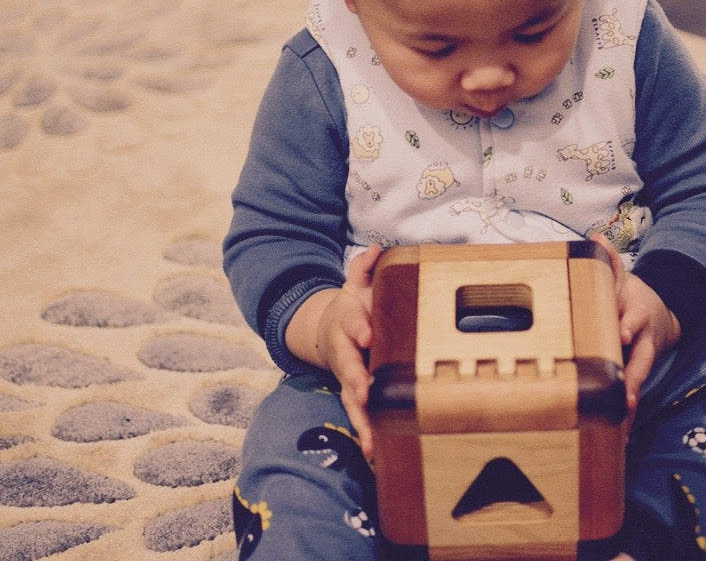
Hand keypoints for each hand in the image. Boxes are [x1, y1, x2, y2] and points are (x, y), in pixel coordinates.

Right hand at [284, 245, 381, 458]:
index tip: (368, 334)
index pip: (352, 324)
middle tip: (367, 393)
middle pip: (349, 368)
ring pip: (352, 401)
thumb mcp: (357, 285)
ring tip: (371, 441)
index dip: (358, 328)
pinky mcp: (356, 398)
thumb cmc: (355, 308)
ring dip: (362, 421)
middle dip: (357, 380)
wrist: (328, 332)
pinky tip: (377, 456)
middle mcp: (346, 354)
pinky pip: (361, 419)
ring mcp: (349, 379)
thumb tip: (377, 250)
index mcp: (349, 324)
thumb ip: (365, 269)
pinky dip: (367, 436)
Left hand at [590, 235, 680, 415]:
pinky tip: (619, 432)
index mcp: (635, 312)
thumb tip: (596, 239)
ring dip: (631, 398)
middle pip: (642, 358)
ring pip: (639, 379)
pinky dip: (626, 412)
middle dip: (634, 376)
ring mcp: (642, 356)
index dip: (629, 325)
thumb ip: (609, 262)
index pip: (633, 318)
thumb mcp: (619, 277)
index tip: (623, 333)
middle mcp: (642, 337)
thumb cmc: (627, 295)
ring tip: (624, 420)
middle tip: (627, 395)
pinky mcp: (638, 372)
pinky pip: (632, 391)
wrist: (657, 311)